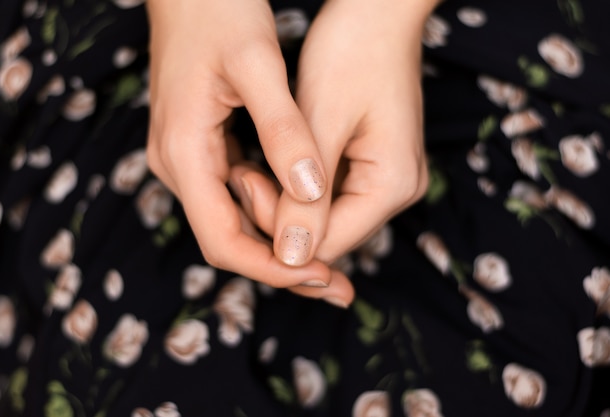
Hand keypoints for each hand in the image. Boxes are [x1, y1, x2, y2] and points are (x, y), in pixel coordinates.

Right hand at [145, 0, 349, 297]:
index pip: (222, 241)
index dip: (272, 268)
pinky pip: (237, 194)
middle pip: (229, 241)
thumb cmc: (217, 12)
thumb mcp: (256, 64)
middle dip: (283, 265)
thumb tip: (311, 193)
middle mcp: (178, 166)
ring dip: (282, 242)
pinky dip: (273, 211)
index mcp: (183, 154)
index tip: (322, 277)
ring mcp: (187, 159)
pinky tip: (308, 214)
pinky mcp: (202, 147)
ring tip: (333, 258)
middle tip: (338, 283)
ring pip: (235, 221)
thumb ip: (283, 130)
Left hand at [266, 0, 436, 268]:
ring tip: (253, 164)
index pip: (327, 244)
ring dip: (284, 201)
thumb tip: (290, 260)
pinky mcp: (373, 167)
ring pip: (323, 217)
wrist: (376, 10)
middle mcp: (398, 192)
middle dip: (279, 216)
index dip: (278, 234)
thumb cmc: (351, 51)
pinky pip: (328, 196)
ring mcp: (388, 180)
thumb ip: (305, 199)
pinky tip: (272, 164)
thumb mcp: (321, 123)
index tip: (242, 187)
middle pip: (327, 235)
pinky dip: (295, 188)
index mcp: (393, 185)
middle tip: (244, 172)